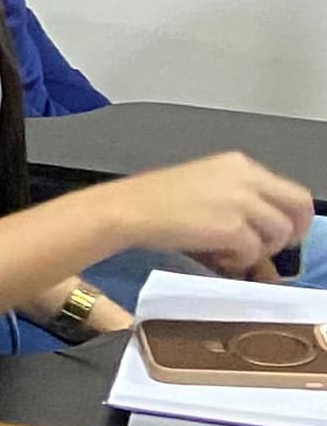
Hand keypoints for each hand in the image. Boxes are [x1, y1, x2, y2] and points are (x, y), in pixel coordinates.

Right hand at [115, 154, 314, 279]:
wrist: (127, 209)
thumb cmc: (156, 199)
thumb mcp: (205, 184)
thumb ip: (238, 195)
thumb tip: (263, 225)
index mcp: (239, 164)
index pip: (290, 190)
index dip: (293, 216)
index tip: (280, 232)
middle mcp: (246, 177)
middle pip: (298, 207)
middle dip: (292, 232)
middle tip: (272, 247)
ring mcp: (240, 202)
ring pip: (279, 232)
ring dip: (260, 249)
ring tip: (232, 252)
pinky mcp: (231, 228)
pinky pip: (253, 251)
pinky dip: (239, 260)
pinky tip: (217, 257)